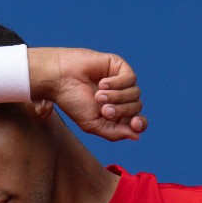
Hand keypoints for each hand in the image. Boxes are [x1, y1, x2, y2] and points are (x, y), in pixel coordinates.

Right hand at [32, 48, 146, 140]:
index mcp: (116, 114)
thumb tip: (137, 136)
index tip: (134, 123)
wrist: (61, 79)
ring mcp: (121, 81)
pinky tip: (102, 82)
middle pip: (136, 108)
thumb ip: (114, 133)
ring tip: (98, 95)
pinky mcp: (119, 66)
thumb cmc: (73, 102)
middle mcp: (121, 98)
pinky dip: (117, 83)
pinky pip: (131, 78)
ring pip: (135, 94)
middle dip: (121, 110)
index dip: (140, 123)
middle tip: (104, 109)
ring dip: (117, 97)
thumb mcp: (92, 124)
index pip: (138, 121)